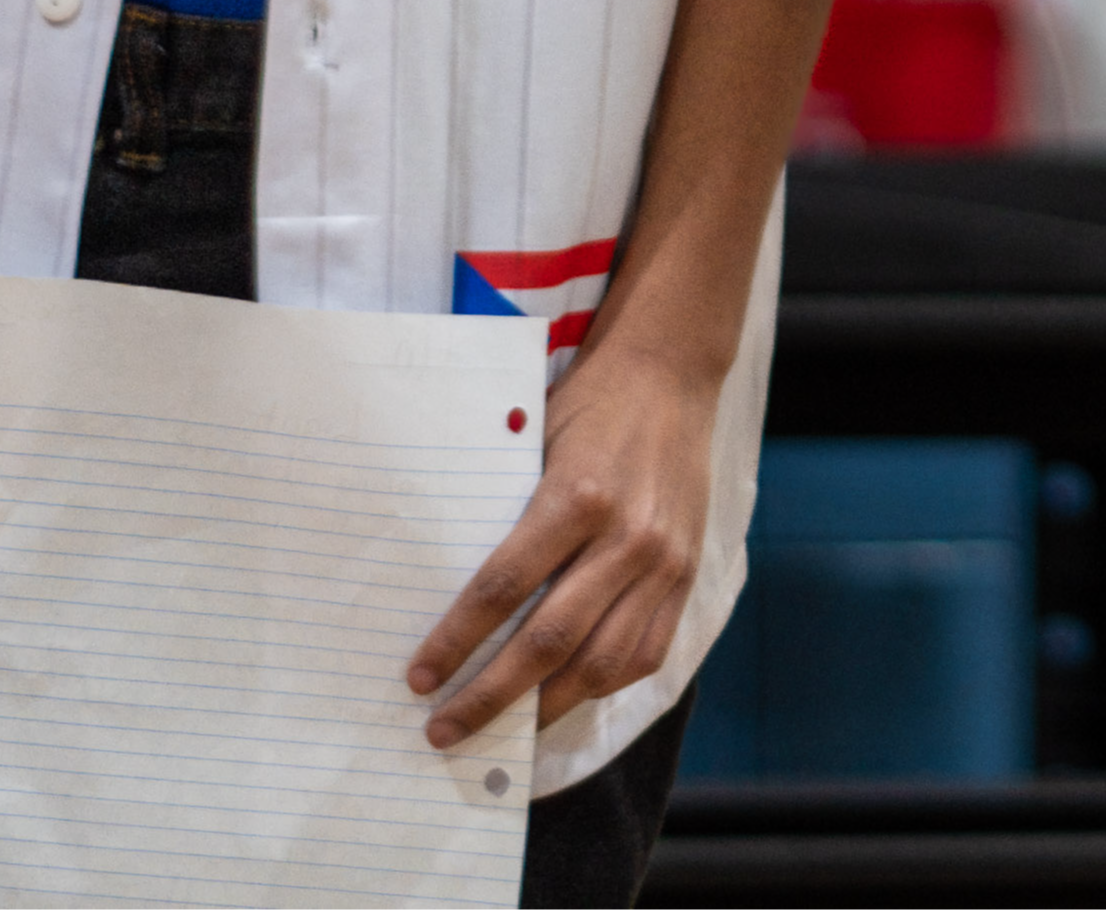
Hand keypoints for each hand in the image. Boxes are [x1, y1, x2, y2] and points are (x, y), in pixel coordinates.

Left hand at [407, 337, 711, 745]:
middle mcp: (627, 538)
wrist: (672, 373)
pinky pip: (645, 652)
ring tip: (501, 732)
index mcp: (578, 497)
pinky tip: (563, 698)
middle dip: (489, 695)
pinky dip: (601, 685)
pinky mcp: (687, 573)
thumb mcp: (534, 446)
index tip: (418, 680)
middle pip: (548, 641)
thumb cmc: (587, 405)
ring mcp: (664, 561)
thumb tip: (444, 591)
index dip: (455, 642)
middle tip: (442, 731)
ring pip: (600, 661)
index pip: (503, 590)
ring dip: (543, 708)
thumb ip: (506, 516)